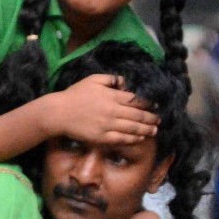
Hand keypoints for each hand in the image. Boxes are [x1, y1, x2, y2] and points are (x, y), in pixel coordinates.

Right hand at [44, 73, 158, 144]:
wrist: (59, 113)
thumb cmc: (75, 94)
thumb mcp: (93, 79)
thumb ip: (111, 79)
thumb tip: (125, 81)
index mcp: (112, 96)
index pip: (136, 100)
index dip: (148, 104)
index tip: (156, 106)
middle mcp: (113, 111)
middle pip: (138, 115)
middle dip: (151, 118)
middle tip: (159, 120)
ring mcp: (108, 125)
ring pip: (133, 128)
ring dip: (146, 130)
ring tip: (154, 130)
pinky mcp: (102, 137)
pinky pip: (122, 139)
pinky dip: (133, 139)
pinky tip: (140, 138)